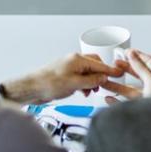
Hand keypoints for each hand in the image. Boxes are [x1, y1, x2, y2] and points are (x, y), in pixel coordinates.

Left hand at [0, 53, 123, 103]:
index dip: (110, 70)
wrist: (30, 88)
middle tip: (104, 85)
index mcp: (77, 60)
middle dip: (100, 76)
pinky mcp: (65, 75)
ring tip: (90, 91)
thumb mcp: (75, 84)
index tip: (120, 73)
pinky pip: (80, 77)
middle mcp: (74, 61)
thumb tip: (103, 79)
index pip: (99, 64)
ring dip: (91, 81)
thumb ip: (91, 81)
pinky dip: (84, 84)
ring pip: (87, 72)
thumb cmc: (48, 84)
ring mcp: (69, 68)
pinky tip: (82, 91)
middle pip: (94, 65)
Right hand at [100, 48, 150, 103]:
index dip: (139, 55)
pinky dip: (116, 102)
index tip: (128, 52)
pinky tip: (108, 99)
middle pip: (139, 75)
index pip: (150, 63)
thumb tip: (133, 54)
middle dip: (126, 69)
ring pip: (129, 91)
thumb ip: (141, 68)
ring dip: (116, 86)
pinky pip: (125, 106)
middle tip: (115, 64)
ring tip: (105, 81)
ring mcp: (147, 101)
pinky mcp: (139, 112)